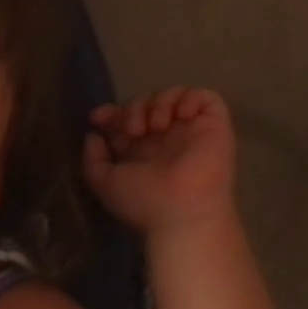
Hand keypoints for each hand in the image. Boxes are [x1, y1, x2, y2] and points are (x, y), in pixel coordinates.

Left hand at [83, 86, 236, 232]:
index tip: (98, 118)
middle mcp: (166, 140)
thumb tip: (93, 136)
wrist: (183, 212)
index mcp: (142, 152)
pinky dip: (188, 99)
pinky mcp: (214, 125)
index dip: (112, 113)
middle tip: (133, 131)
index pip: (126, 120)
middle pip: (145, 104)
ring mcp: (191, 131)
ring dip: (157, 103)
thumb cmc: (144, 201)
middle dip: (132, 109)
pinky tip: (180, 117)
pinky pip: (204, 97)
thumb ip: (93, 160)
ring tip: (156, 127)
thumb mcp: (105, 184)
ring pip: (171, 96)